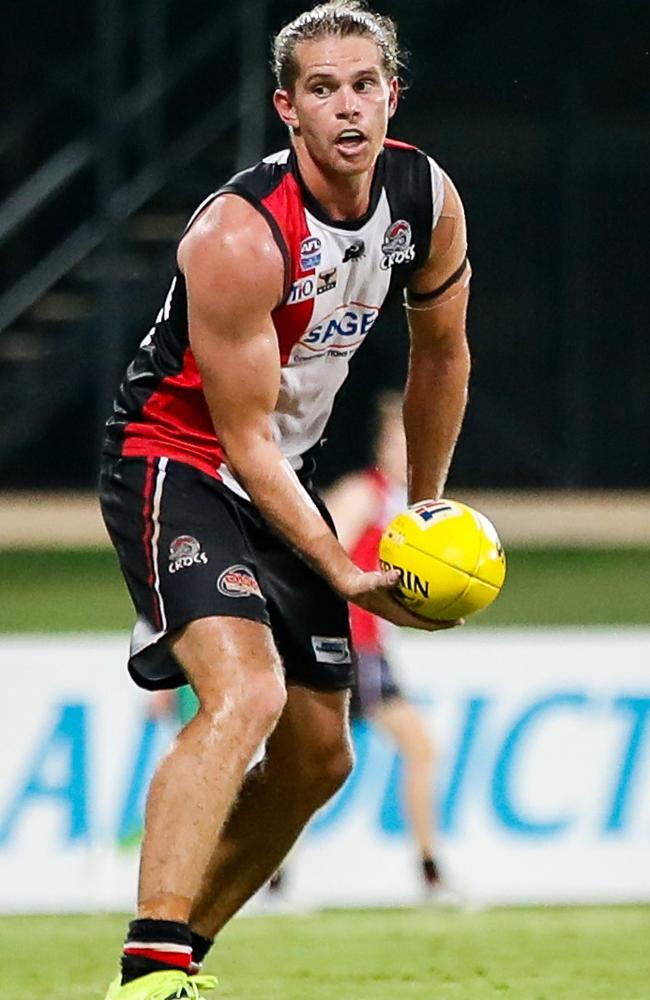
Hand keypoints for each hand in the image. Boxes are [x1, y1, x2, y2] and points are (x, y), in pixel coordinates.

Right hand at [340, 568, 462, 632]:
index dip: (444, 624)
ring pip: (428, 610)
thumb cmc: (363, 587)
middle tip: (466, 608)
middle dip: (449, 615)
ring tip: (457, 595)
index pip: (428, 625)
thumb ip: (385, 580)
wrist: (353, 587)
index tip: (461, 620)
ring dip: (441, 605)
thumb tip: (396, 575)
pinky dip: (430, 592)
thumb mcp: (373, 584)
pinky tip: (436, 578)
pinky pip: (421, 599)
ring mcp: (404, 608)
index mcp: (402, 617)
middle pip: (432, 619)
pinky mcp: (401, 600)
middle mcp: (405, 614)